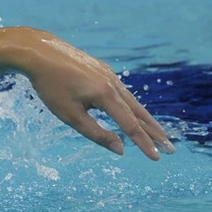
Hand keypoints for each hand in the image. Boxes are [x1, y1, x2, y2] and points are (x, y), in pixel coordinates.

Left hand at [17, 30, 173, 159]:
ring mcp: (109, 75)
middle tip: (170, 148)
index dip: (144, 144)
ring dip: (146, 119)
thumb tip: (121, 149)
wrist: (40, 53)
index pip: (131, 125)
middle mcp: (113, 83)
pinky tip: (132, 112)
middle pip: (139, 113)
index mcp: (106, 95)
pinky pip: (122, 92)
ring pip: (132, 102)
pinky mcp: (103, 70)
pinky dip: (132, 105)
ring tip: (158, 133)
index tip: (157, 158)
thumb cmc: (51, 87)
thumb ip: (96, 133)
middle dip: (155, 133)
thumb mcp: (70, 115)